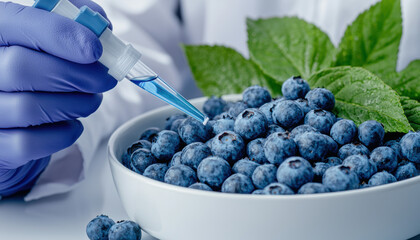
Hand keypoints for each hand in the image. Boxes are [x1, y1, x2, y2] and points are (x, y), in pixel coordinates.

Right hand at [0, 0, 114, 195]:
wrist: (16, 117)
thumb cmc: (39, 72)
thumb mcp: (51, 39)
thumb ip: (74, 22)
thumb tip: (103, 26)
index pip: (16, 24)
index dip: (60, 34)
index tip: (95, 49)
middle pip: (23, 69)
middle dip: (78, 75)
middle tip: (105, 79)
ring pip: (29, 108)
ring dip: (76, 105)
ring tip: (91, 99)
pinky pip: (29, 143)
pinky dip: (63, 134)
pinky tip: (72, 123)